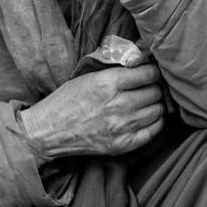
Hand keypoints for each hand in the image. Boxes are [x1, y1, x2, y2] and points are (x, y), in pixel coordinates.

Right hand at [17, 64, 164, 160]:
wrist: (49, 130)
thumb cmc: (67, 100)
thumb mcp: (88, 76)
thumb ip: (115, 70)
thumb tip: (141, 62)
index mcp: (108, 83)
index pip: (148, 74)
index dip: (153, 71)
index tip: (151, 72)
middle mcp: (118, 104)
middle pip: (155, 92)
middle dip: (154, 87)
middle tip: (148, 87)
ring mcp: (121, 127)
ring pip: (157, 111)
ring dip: (155, 104)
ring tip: (147, 102)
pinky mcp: (122, 144)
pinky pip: (153, 131)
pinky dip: (155, 122)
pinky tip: (147, 118)